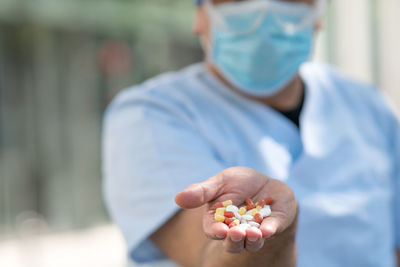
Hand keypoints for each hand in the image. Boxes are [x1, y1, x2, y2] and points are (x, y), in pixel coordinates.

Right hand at [175, 167, 296, 253]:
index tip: (220, 230)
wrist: (266, 184)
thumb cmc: (238, 184)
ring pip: (252, 243)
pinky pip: (272, 230)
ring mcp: (256, 230)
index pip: (214, 230)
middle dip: (234, 240)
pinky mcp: (274, 225)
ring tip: (253, 233)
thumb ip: (201, 192)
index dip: (216, 231)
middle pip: (233, 242)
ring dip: (252, 240)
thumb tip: (177, 198)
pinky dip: (270, 230)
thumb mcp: (219, 182)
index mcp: (219, 221)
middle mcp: (237, 231)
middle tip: (236, 233)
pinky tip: (268, 229)